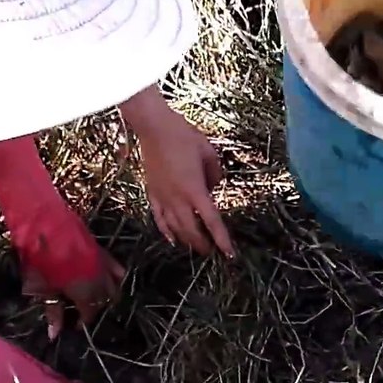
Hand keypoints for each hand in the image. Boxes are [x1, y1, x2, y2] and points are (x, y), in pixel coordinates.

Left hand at [22, 246, 125, 339]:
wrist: (43, 223)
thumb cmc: (39, 259)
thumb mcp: (41, 288)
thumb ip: (52, 311)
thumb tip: (54, 335)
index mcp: (84, 291)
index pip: (90, 313)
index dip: (84, 321)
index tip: (76, 325)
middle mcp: (98, 280)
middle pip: (105, 301)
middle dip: (96, 309)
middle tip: (84, 312)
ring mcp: (102, 264)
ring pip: (115, 287)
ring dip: (108, 296)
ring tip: (97, 299)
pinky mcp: (101, 251)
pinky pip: (117, 268)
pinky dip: (117, 277)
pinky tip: (113, 281)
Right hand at [119, 88, 234, 257]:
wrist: (154, 128)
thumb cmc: (184, 136)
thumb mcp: (210, 153)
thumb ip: (215, 175)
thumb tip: (213, 187)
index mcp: (195, 189)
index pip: (212, 221)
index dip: (222, 240)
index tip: (229, 254)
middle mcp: (178, 198)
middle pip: (192, 231)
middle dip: (203, 244)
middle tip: (212, 251)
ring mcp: (163, 198)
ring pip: (175, 228)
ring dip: (187, 240)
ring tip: (195, 247)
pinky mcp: (152, 193)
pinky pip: (159, 218)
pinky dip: (166, 231)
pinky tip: (171, 239)